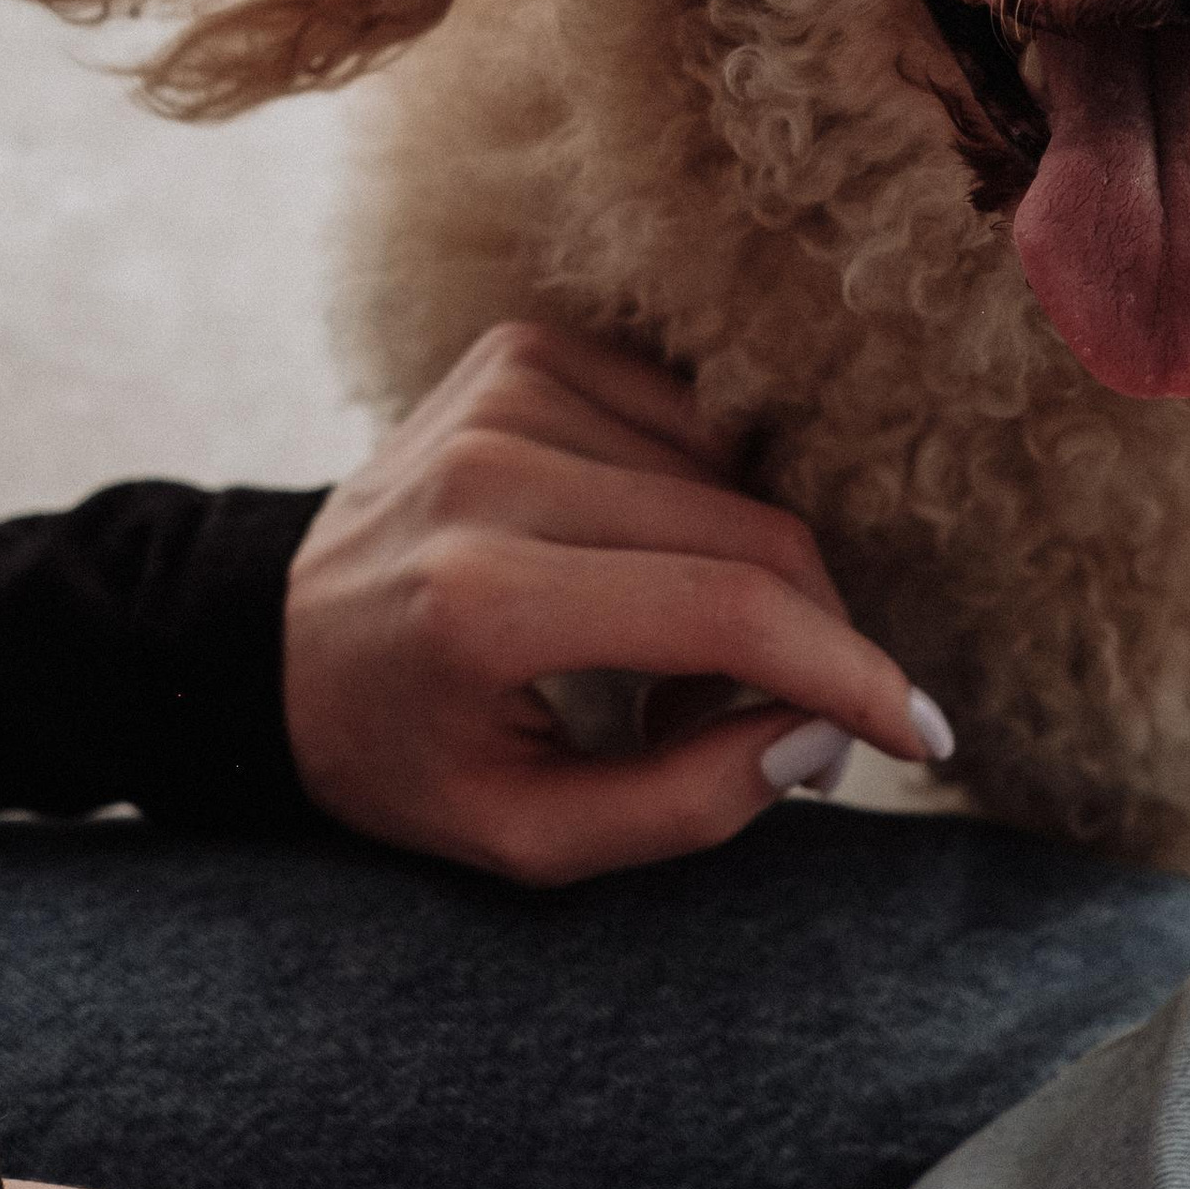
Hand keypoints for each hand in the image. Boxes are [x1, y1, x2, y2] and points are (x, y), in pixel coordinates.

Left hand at [282, 322, 955, 882]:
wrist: (269, 639)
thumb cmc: (401, 754)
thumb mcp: (523, 836)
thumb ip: (683, 805)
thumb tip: (819, 735)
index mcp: (482, 601)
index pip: (726, 613)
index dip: (849, 675)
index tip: (919, 734)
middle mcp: (494, 473)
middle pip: (750, 538)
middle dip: (809, 641)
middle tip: (785, 727)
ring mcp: (508, 392)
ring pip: (731, 482)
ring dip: (743, 582)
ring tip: (665, 663)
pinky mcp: (523, 351)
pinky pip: (689, 426)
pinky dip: (699, 506)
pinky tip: (639, 570)